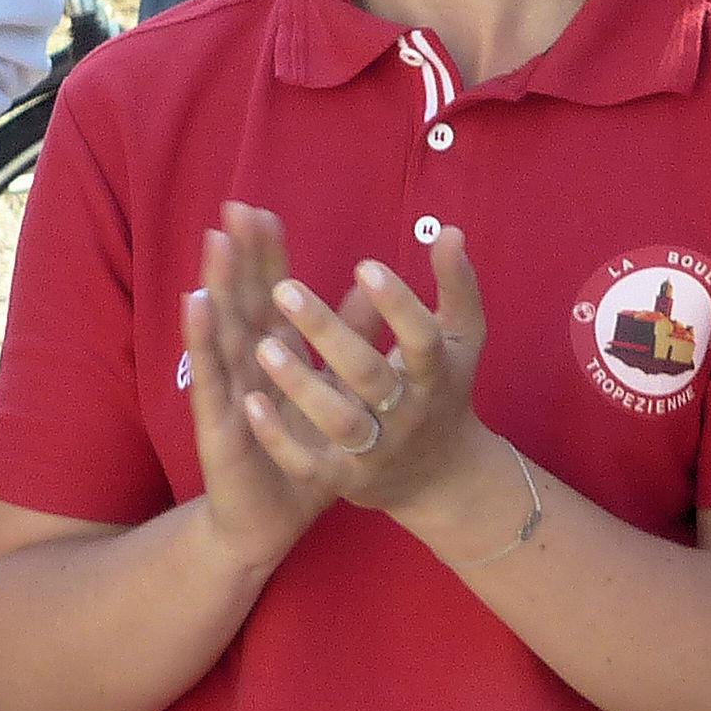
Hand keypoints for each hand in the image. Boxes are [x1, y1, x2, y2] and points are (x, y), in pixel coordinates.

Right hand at [180, 206, 336, 573]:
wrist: (269, 519)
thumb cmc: (300, 453)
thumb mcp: (334, 390)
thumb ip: (353, 336)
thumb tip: (373, 288)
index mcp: (271, 354)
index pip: (266, 294)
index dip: (264, 255)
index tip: (262, 210)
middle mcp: (243, 365)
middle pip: (240, 300)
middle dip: (237, 256)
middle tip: (234, 208)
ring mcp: (226, 391)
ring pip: (221, 330)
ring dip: (215, 284)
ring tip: (214, 242)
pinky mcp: (216, 423)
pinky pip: (211, 378)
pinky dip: (203, 341)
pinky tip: (196, 307)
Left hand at [240, 224, 494, 527]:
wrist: (440, 475)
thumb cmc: (444, 388)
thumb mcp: (461, 339)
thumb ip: (457, 286)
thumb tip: (451, 230)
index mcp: (435, 375)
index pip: (422, 340)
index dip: (398, 305)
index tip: (364, 265)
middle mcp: (406, 414)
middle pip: (369, 376)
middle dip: (328, 334)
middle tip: (283, 288)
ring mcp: (375, 451)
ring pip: (338, 422)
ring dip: (300, 384)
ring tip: (262, 345)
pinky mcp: (343, 480)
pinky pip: (308, 465)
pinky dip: (279, 438)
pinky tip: (249, 402)